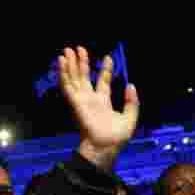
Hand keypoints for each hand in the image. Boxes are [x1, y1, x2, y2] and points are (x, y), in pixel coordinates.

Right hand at [59, 46, 138, 170]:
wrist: (106, 146)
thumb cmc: (117, 136)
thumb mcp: (130, 117)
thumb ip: (132, 102)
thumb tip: (131, 85)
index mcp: (103, 102)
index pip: (103, 81)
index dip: (105, 70)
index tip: (108, 57)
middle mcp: (90, 99)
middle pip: (84, 77)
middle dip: (82, 63)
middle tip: (79, 48)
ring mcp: (82, 100)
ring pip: (74, 78)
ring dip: (70, 65)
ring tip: (68, 50)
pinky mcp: (75, 103)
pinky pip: (68, 86)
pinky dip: (64, 73)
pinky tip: (62, 62)